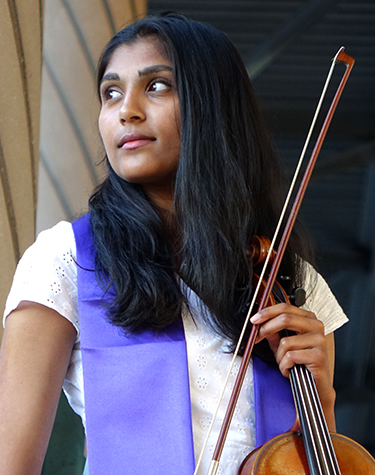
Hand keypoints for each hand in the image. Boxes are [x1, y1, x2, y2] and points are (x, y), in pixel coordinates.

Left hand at [250, 302, 336, 430]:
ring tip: (284, 363)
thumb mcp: (283, 344)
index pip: (285, 307)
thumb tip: (261, 322)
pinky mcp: (319, 355)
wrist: (315, 386)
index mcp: (308, 318)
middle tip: (257, 337)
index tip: (254, 320)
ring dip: (279, 356)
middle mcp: (316, 326)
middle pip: (285, 319)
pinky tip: (290, 369)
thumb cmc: (300, 364)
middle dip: (266, 328)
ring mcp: (319, 340)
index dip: (267, 312)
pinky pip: (291, 357)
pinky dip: (285, 366)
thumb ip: (273, 332)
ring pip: (285, 342)